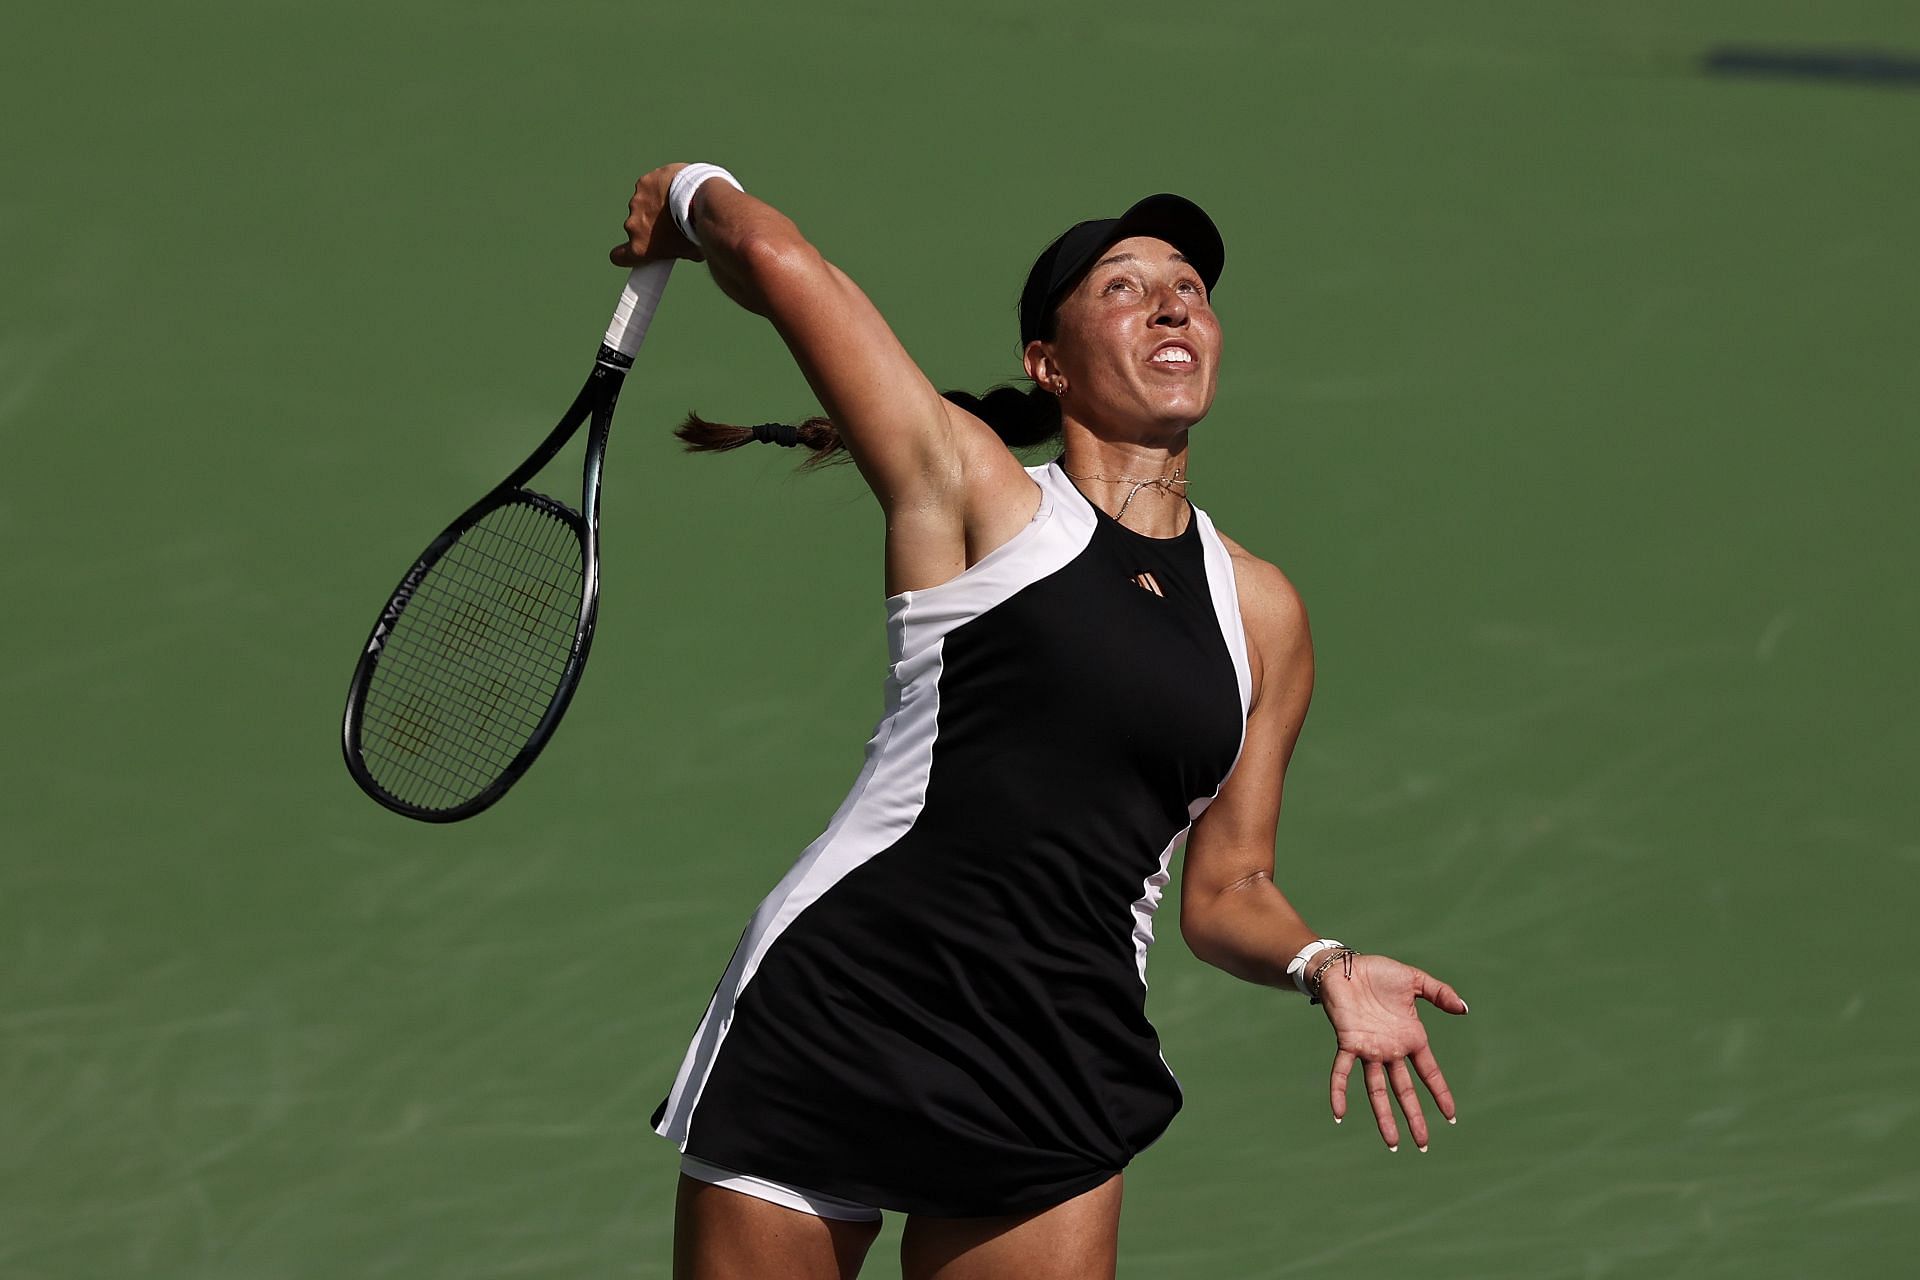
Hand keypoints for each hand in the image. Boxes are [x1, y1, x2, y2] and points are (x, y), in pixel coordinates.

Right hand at [609, 164, 703, 266]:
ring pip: (643, 203)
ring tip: (678, 201)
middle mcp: (633, 225)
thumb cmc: (700, 231)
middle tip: (673, 221)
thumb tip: (682, 248)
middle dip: (651, 225)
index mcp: (640, 247)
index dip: (626, 255)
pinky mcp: (644, 182)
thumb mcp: (691, 252)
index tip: (633, 253)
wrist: (704, 202)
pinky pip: (650, 185)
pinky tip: (677, 186)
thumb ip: (678, 251)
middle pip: (636, 226)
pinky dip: (661, 186)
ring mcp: (637, 202)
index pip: (620, 256)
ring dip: (655, 203)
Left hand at [1318, 952, 1467, 1151]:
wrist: (1345, 965)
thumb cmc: (1378, 973)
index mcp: (1410, 1037)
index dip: (1439, 1093)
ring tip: (1392, 1143)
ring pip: (1377, 1089)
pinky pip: (1341, 1072)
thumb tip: (1464, 1009)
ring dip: (1384, 1116)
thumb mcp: (1415, 981)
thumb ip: (1439, 993)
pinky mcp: (1348, 1042)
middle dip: (1414, 1117)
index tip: (1451, 1117)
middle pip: (1404, 1090)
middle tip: (1422, 1144)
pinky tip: (1339, 1113)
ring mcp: (1369, 1049)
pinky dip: (1339, 1091)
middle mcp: (1390, 1049)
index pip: (1428, 1072)